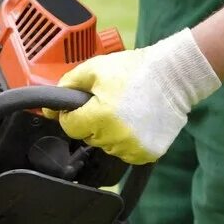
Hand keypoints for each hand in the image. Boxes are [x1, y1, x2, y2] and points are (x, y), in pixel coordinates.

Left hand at [46, 29, 220, 163]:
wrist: (175, 76)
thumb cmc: (135, 70)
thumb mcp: (96, 68)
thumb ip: (68, 85)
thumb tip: (48, 107)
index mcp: (100, 116)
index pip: (70, 126)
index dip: (73, 114)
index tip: (84, 104)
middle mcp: (115, 137)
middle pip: (88, 137)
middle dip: (93, 122)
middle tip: (111, 103)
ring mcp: (132, 148)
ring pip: (107, 147)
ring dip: (110, 133)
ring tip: (127, 111)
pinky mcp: (147, 154)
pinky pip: (126, 153)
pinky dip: (127, 141)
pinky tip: (137, 123)